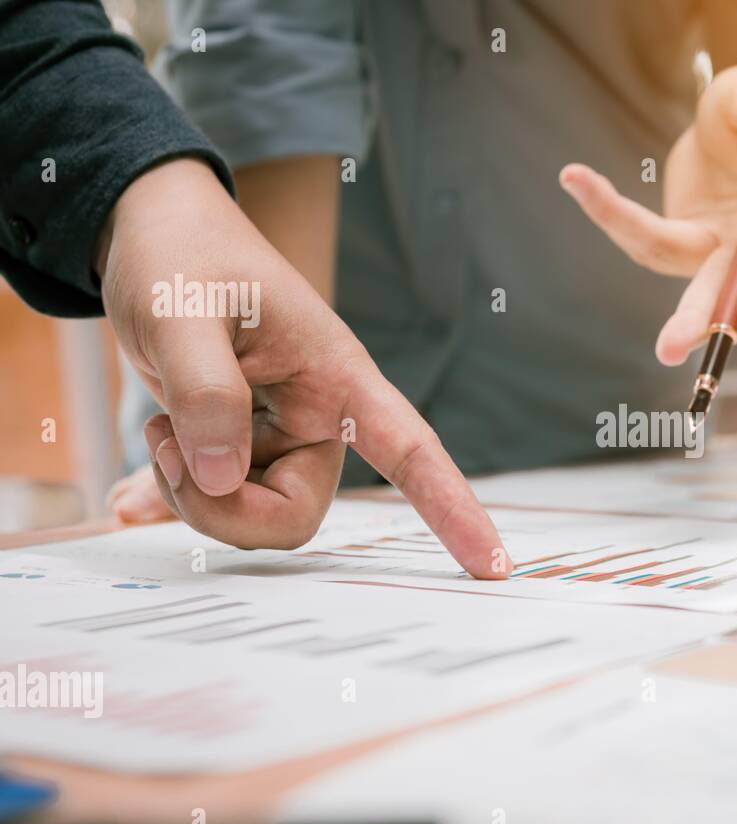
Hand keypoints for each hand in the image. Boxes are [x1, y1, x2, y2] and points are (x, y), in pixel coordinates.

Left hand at [98, 159, 509, 576]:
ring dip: (190, 494)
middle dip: (222, 507)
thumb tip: (222, 478)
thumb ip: (207, 394)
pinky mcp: (239, 446)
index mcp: (335, 375)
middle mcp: (318, 415)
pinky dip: (172, 502)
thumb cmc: (182, 254)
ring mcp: (279, 435)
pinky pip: (219, 503)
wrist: (148, 231)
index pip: (411, 449)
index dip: (455, 510)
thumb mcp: (182, 311)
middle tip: (162, 442)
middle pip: (297, 511)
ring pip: (252, 514)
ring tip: (155, 427)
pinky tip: (131, 498)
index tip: (493, 567)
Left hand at [560, 62, 736, 365]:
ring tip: (632, 327)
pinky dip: (610, 211)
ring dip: (658, 301)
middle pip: (730, 287)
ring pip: (690, 282)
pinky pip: (646, 236)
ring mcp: (718, 250)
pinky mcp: (684, 244)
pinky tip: (576, 178)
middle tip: (670, 348)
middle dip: (705, 319)